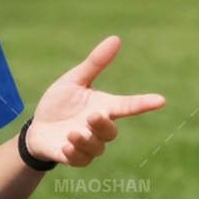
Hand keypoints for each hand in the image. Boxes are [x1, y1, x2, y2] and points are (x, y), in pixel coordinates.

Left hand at [25, 35, 165, 166]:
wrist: (38, 127)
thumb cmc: (60, 101)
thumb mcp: (75, 79)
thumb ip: (95, 63)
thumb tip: (116, 38)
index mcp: (104, 106)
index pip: (129, 105)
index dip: (144, 103)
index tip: (161, 100)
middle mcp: (100, 127)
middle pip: (111, 131)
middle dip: (102, 125)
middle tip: (92, 116)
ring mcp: (89, 144)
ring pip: (97, 147)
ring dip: (86, 140)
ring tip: (71, 133)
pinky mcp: (75, 157)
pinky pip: (81, 160)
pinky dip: (74, 153)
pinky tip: (65, 146)